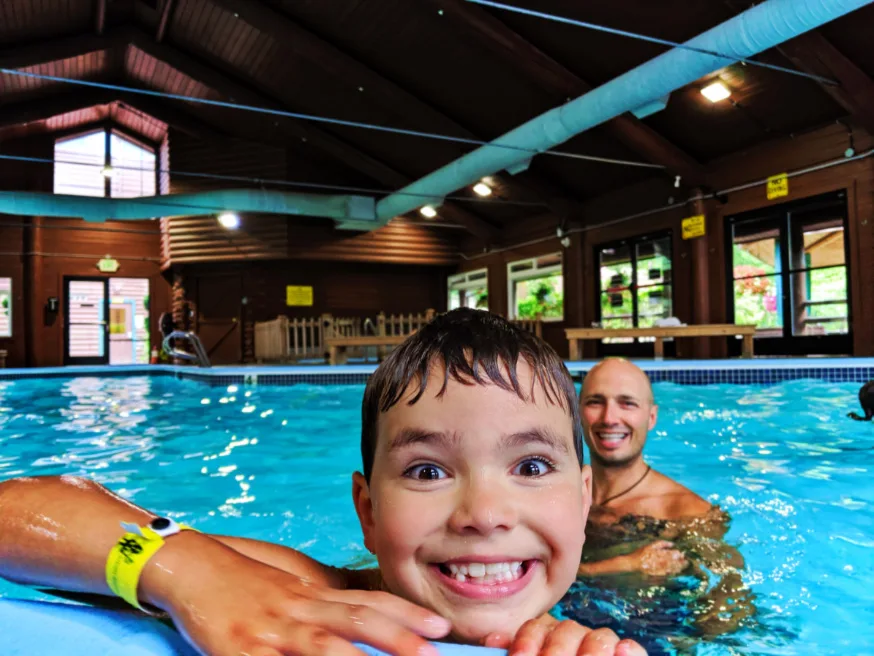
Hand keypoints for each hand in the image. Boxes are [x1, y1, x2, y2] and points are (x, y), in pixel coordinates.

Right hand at [142, 533, 449, 655]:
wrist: (192, 566)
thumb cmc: (246, 582)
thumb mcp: (292, 587)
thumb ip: (325, 600)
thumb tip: (363, 611)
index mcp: (312, 594)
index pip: (367, 601)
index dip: (406, 614)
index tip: (439, 627)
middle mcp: (298, 607)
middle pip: (355, 620)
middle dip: (397, 636)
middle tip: (431, 650)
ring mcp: (270, 630)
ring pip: (320, 645)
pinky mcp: (238, 649)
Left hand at [483, 615, 646, 655]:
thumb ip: (514, 651)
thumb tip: (492, 641)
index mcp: (547, 640)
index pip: (537, 627)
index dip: (528, 641)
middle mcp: (574, 640)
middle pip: (567, 629)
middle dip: (556, 651)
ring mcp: (602, 649)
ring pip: (599, 637)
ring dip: (590, 652)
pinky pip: (632, 649)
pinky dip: (629, 650)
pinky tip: (621, 652)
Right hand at [629, 540, 686, 576]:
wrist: (635, 563)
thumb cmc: (642, 552)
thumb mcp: (651, 545)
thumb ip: (662, 543)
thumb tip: (672, 544)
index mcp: (661, 553)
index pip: (673, 554)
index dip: (679, 554)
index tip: (683, 554)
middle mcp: (662, 561)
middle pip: (675, 562)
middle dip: (682, 562)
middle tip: (687, 562)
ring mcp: (661, 568)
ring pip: (673, 568)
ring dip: (679, 567)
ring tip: (684, 566)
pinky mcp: (659, 573)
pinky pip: (669, 573)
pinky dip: (674, 572)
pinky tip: (677, 571)